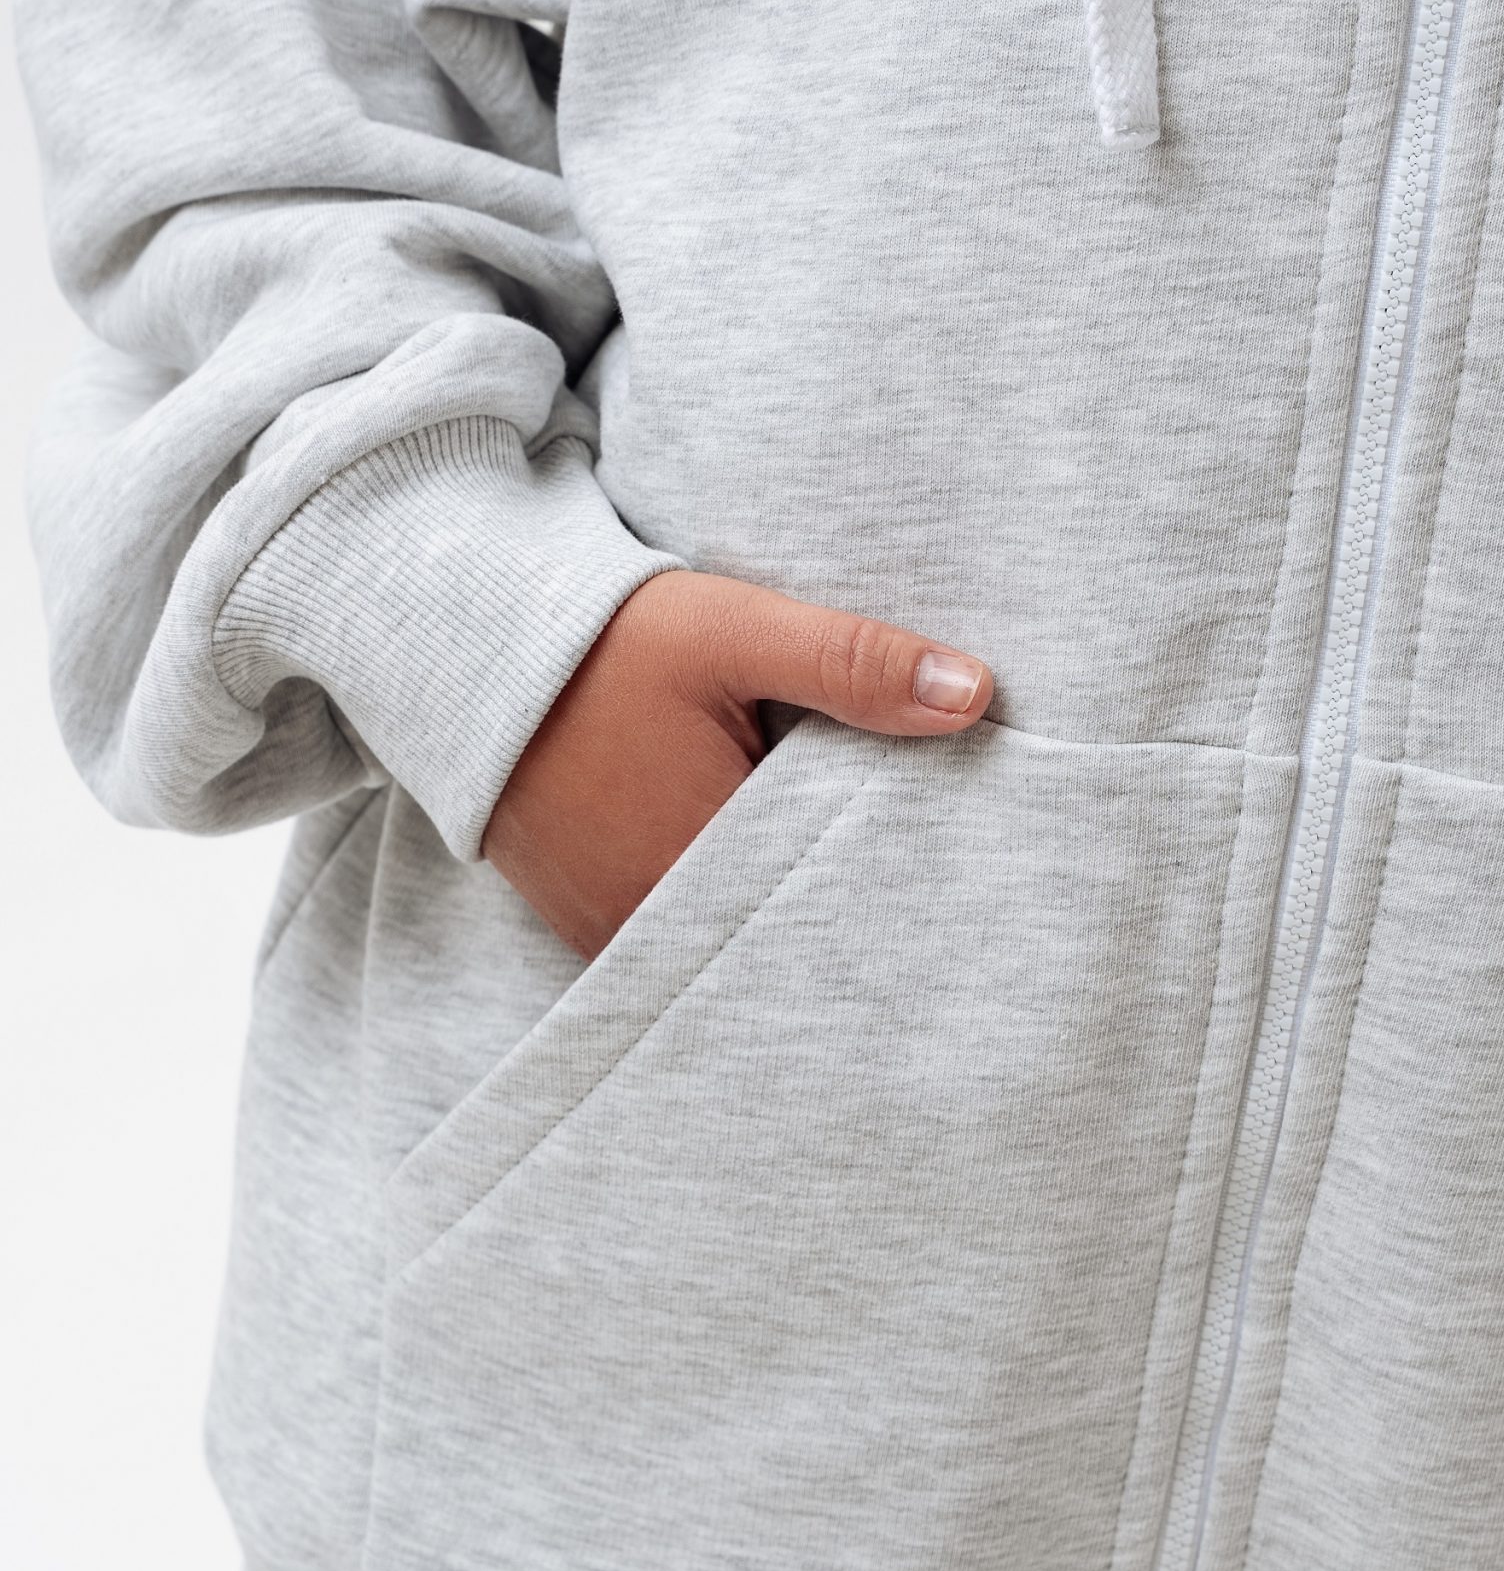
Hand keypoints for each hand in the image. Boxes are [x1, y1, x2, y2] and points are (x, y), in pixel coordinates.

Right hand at [482, 570, 993, 959]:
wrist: (461, 645)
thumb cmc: (601, 640)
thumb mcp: (734, 631)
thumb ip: (853, 664)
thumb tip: (975, 693)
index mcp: (702, 864)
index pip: (833, 906)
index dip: (893, 885)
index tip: (952, 870)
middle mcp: (653, 921)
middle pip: (782, 932)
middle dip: (840, 901)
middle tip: (916, 870)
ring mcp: (613, 931)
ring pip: (730, 939)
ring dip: (776, 905)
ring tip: (837, 862)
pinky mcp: (585, 922)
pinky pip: (679, 934)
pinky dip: (722, 905)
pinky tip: (757, 861)